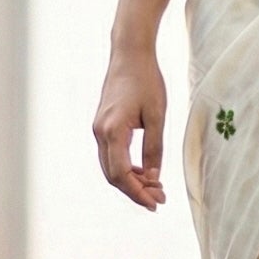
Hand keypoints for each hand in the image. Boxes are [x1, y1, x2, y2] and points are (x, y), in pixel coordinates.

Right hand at [93, 48, 167, 209]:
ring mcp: (98, 129)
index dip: (138, 193)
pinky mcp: (102, 125)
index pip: (122, 174)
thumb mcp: (156, 115)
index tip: (156, 204)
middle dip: (135, 190)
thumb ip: (154, 147)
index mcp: (113, 131)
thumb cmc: (146, 80)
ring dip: (131, 180)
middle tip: (160, 198)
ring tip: (155, 186)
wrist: (129, 54)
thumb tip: (154, 175)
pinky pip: (111, 155)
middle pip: (113, 176)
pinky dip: (126, 167)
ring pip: (110, 167)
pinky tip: (145, 170)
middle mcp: (100, 133)